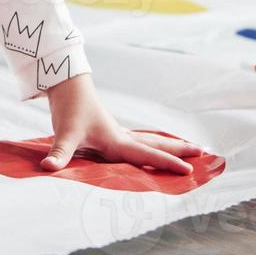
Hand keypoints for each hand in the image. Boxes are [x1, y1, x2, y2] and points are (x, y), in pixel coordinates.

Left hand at [42, 73, 203, 172]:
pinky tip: (155, 148)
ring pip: (150, 140)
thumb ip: (58, 153)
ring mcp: (118, 133)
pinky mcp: (111, 132)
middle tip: (206, 154)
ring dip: (170, 145)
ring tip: (191, 149)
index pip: (146, 154)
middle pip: (157, 144)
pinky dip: (154, 145)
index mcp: (116, 140)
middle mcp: (121, 136)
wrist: (66, 83)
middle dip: (180, 150)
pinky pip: (140, 141)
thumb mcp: (63, 133)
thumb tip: (49, 168)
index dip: (167, 163)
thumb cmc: (68, 108)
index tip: (189, 171)